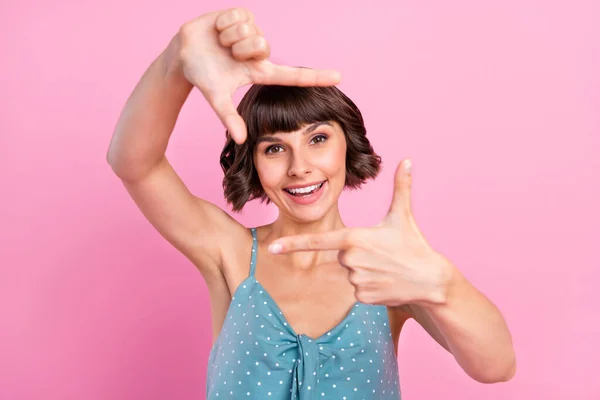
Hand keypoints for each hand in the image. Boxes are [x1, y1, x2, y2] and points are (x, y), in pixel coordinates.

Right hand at [177, 8, 340, 143]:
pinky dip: (224, 24)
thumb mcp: (216, 97)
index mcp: (260, 71)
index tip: (339, 78)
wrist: (184, 54)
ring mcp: (253, 33)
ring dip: (229, 37)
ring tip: (221, 43)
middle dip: (239, 50)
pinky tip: (218, 30)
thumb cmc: (202, 76)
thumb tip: (241, 140)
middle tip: (227, 54)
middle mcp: (260, 52)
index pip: (292, 75)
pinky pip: (240, 16)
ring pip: (251, 31)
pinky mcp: (243, 15)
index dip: (315, 76)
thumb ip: (229, 118)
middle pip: (263, 46)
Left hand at [268, 159, 452, 307]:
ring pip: (350, 273)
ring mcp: (356, 280)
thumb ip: (401, 187)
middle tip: (381, 254)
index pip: (317, 240)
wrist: (430, 280)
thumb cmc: (414, 244)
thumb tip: (407, 160)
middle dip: (357, 254)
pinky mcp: (362, 297)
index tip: (272, 248)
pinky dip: (369, 286)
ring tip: (386, 268)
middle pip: (341, 256)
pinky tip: (386, 282)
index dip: (293, 244)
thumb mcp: (403, 215)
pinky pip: (357, 290)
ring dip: (364, 270)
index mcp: (354, 238)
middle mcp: (351, 260)